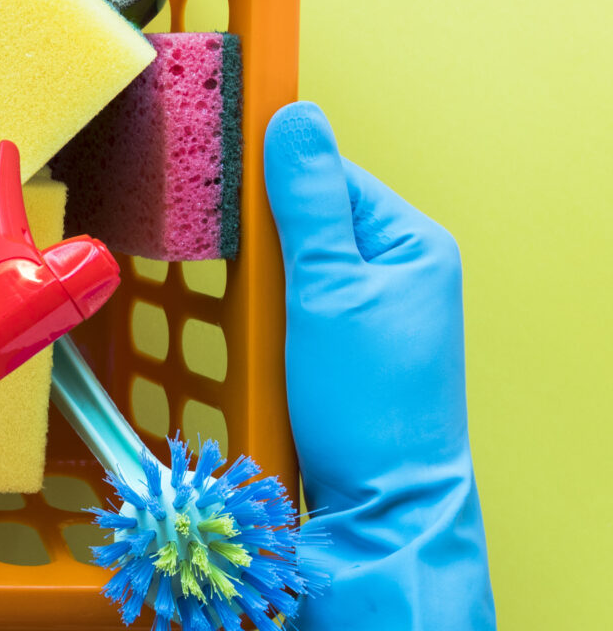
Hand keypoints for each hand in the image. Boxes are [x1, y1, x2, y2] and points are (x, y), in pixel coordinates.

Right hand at [254, 103, 498, 630]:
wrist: (376, 513)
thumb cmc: (366, 408)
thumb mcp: (328, 289)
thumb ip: (309, 200)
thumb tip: (294, 117)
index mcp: (412, 244)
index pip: (326, 174)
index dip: (270, 182)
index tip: (217, 191)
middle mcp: (395, 272)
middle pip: (304, 216)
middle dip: (259, 236)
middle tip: (230, 264)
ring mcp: (367, 314)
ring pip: (289, 263)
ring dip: (255, 280)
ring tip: (240, 308)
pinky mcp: (337, 351)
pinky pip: (287, 306)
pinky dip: (259, 314)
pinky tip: (246, 335)